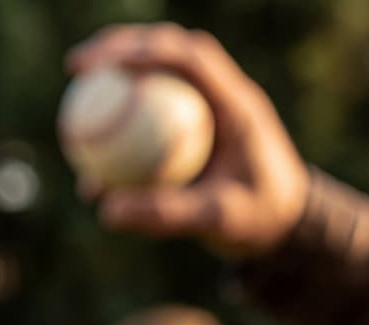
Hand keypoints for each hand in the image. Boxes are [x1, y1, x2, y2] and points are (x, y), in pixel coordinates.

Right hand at [66, 24, 309, 256]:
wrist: (293, 232)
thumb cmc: (263, 223)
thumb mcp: (218, 220)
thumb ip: (167, 213)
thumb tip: (105, 211)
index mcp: (238, 104)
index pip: (186, 56)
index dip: (137, 49)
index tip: (95, 65)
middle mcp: (224, 98)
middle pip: (166, 53)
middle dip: (118, 51)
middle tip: (76, 70)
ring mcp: (212, 112)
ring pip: (158, 84)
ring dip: (119, 87)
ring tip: (77, 103)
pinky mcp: (201, 132)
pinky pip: (158, 121)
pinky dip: (129, 130)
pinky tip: (96, 153)